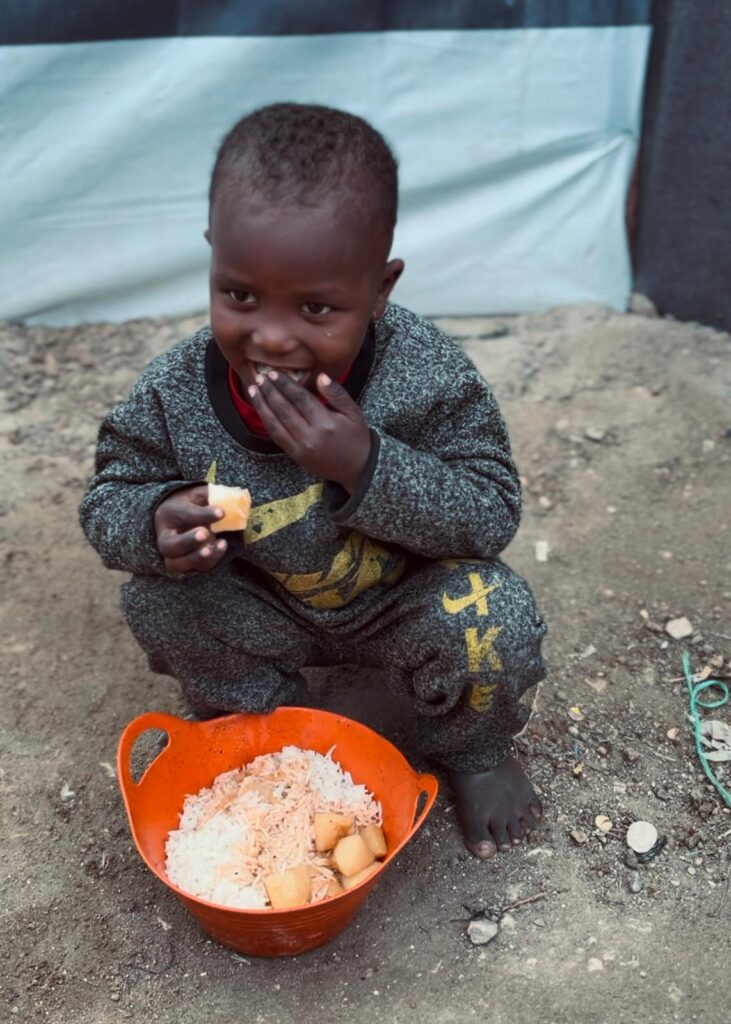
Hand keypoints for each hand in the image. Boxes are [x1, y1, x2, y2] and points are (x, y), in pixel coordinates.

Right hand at [154, 484, 226, 572]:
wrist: (180, 518)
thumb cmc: (191, 504)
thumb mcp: (198, 495)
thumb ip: (211, 495)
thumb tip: (232, 499)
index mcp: (168, 514)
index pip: (182, 515)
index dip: (203, 515)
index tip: (222, 512)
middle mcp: (165, 536)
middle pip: (168, 545)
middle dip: (187, 541)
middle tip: (205, 533)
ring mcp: (172, 554)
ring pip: (176, 564)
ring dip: (195, 558)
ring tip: (210, 548)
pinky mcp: (184, 564)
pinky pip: (194, 568)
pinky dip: (210, 560)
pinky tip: (222, 545)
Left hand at [248, 372, 370, 492]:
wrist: (358, 468)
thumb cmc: (357, 437)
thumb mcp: (354, 412)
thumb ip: (337, 394)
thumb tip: (320, 376)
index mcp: (326, 423)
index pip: (300, 398)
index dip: (285, 384)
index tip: (272, 373)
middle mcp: (310, 436)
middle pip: (284, 409)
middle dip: (270, 392)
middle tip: (259, 377)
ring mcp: (301, 448)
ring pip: (275, 423)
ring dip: (262, 406)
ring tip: (253, 390)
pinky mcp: (296, 456)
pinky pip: (276, 437)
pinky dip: (267, 422)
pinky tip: (261, 409)